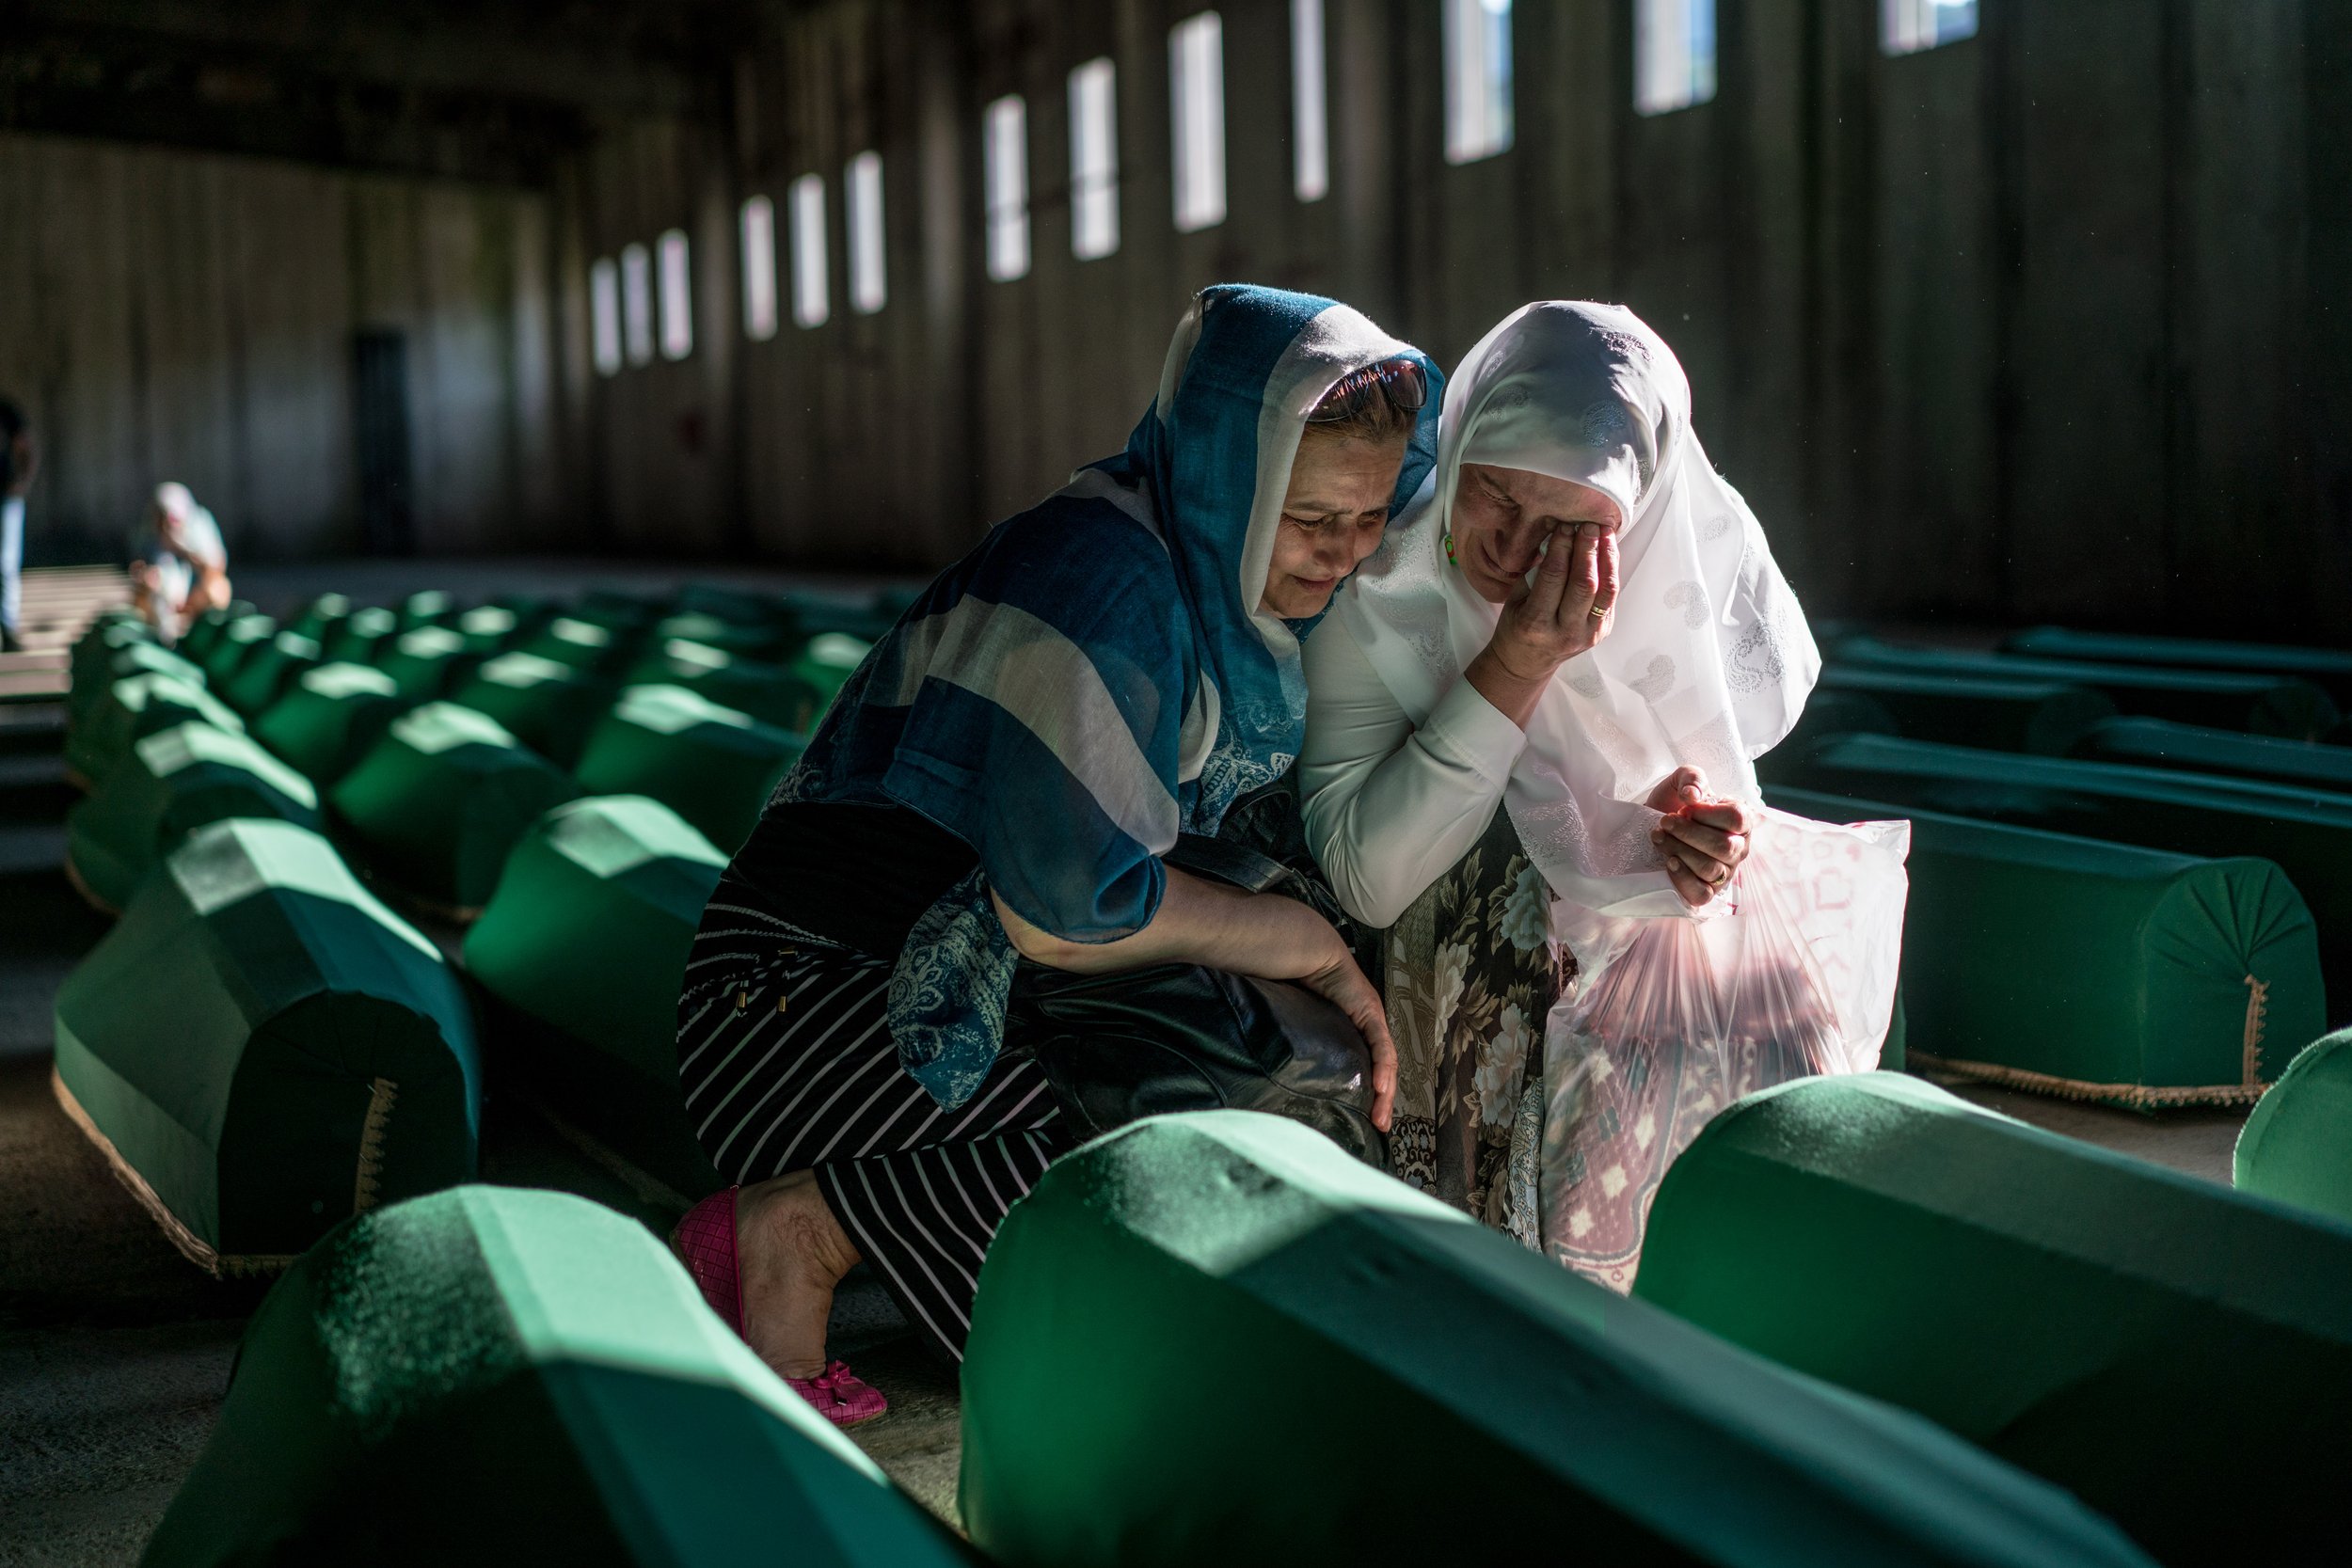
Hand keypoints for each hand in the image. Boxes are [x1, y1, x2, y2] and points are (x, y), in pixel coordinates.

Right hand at [1299, 946, 1397, 1132]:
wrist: (1304, 952)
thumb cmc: (1294, 983)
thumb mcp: (1302, 1024)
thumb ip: (1302, 1044)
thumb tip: (1283, 1071)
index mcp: (1351, 1029)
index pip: (1368, 1066)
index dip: (1370, 1092)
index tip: (1367, 1119)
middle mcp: (1366, 1025)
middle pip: (1382, 1068)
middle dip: (1383, 1099)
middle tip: (1379, 1125)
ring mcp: (1371, 1018)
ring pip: (1386, 1061)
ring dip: (1386, 1090)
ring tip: (1381, 1115)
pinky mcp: (1370, 1011)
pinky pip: (1380, 1044)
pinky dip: (1382, 1066)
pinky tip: (1382, 1086)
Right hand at [1465, 522, 1619, 727]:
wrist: (1527, 662)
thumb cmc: (1517, 626)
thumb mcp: (1516, 600)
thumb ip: (1537, 572)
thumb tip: (1557, 536)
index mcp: (1536, 624)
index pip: (1554, 577)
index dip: (1561, 547)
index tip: (1564, 526)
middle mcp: (1565, 632)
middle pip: (1584, 583)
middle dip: (1587, 549)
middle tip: (1588, 525)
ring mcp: (1588, 635)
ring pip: (1606, 590)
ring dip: (1607, 557)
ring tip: (1605, 533)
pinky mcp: (1602, 632)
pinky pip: (1610, 597)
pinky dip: (1611, 570)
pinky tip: (1608, 550)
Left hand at [1646, 766, 1754, 907]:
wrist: (1653, 826)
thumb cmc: (1674, 804)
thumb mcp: (1681, 781)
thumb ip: (1691, 778)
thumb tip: (1692, 795)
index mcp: (1740, 820)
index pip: (1736, 819)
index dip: (1707, 814)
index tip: (1685, 808)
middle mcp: (1738, 848)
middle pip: (1724, 847)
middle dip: (1688, 833)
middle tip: (1665, 822)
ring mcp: (1725, 872)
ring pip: (1710, 868)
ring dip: (1679, 851)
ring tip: (1659, 837)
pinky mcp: (1707, 892)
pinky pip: (1701, 893)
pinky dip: (1682, 878)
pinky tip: (1669, 862)